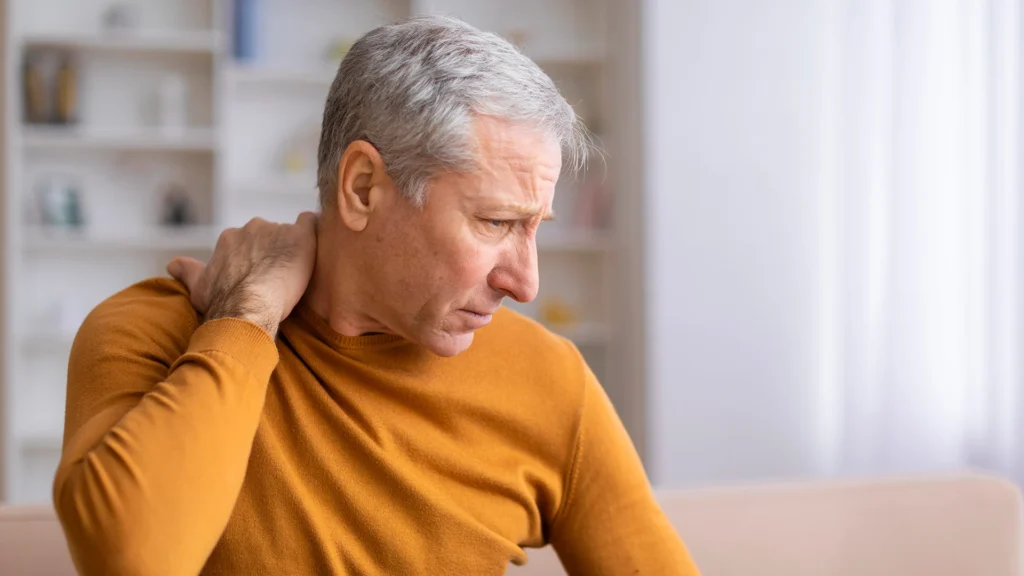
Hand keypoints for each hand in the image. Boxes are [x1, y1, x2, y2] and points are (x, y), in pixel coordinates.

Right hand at [166, 212, 317, 337]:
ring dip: (294, 247)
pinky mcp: (300, 236)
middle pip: (268, 235)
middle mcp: (251, 227)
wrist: (248, 307)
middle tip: (282, 276)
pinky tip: (319, 242)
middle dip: (274, 251)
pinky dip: (315, 229)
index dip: (255, 258)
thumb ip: (188, 272)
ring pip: (289, 233)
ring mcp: (276, 229)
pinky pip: (311, 222)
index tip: (261, 275)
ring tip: (301, 270)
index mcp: (230, 238)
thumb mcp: (199, 289)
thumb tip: (173, 264)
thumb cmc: (222, 302)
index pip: (246, 241)